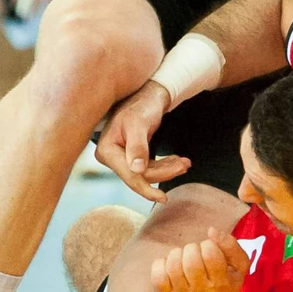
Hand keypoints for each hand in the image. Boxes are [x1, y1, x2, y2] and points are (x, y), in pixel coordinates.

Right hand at [98, 81, 188, 202]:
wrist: (149, 93)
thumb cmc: (142, 104)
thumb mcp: (139, 123)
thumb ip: (138, 146)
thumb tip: (137, 171)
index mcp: (106, 150)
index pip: (129, 175)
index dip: (146, 188)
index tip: (163, 198)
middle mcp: (110, 156)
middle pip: (139, 176)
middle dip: (164, 172)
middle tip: (185, 164)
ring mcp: (120, 157)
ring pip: (146, 173)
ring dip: (167, 169)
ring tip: (185, 162)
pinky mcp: (131, 156)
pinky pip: (149, 167)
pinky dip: (165, 165)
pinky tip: (178, 161)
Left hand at [153, 227, 250, 291]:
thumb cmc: (223, 282)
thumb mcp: (238, 267)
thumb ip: (231, 245)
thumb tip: (211, 230)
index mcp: (221, 284)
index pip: (211, 256)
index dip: (208, 245)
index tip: (209, 249)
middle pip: (191, 261)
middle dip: (192, 249)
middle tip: (195, 253)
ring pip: (173, 265)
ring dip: (177, 254)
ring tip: (183, 258)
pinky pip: (157, 275)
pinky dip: (161, 263)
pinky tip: (170, 265)